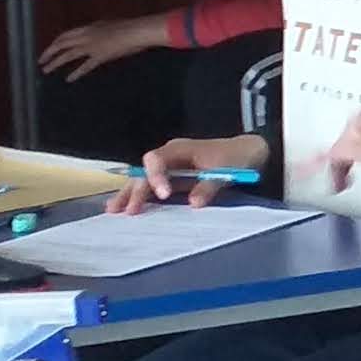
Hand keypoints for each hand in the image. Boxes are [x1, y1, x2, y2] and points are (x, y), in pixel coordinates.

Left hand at [38, 13, 174, 78]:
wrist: (138, 31)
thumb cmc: (130, 27)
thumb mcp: (111, 26)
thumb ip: (102, 31)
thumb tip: (99, 35)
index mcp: (89, 27)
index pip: (66, 34)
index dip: (56, 42)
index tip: (50, 48)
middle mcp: (87, 36)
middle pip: (62, 44)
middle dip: (49, 52)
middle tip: (41, 61)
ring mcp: (92, 46)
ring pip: (68, 55)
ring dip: (55, 63)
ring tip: (46, 70)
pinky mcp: (100, 56)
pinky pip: (85, 66)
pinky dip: (76, 73)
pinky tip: (69, 79)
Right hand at [108, 134, 269, 213]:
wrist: (247, 153)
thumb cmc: (235, 157)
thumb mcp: (227, 171)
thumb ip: (209, 186)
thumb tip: (193, 203)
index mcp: (179, 149)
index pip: (157, 159)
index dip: (156, 176)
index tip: (163, 194)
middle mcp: (169, 157)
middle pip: (145, 172)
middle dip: (135, 190)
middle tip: (127, 211)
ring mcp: (169, 169)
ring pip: (144, 180)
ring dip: (130, 195)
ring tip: (113, 211)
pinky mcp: (173, 180)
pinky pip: (153, 188)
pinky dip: (141, 198)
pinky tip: (127, 209)